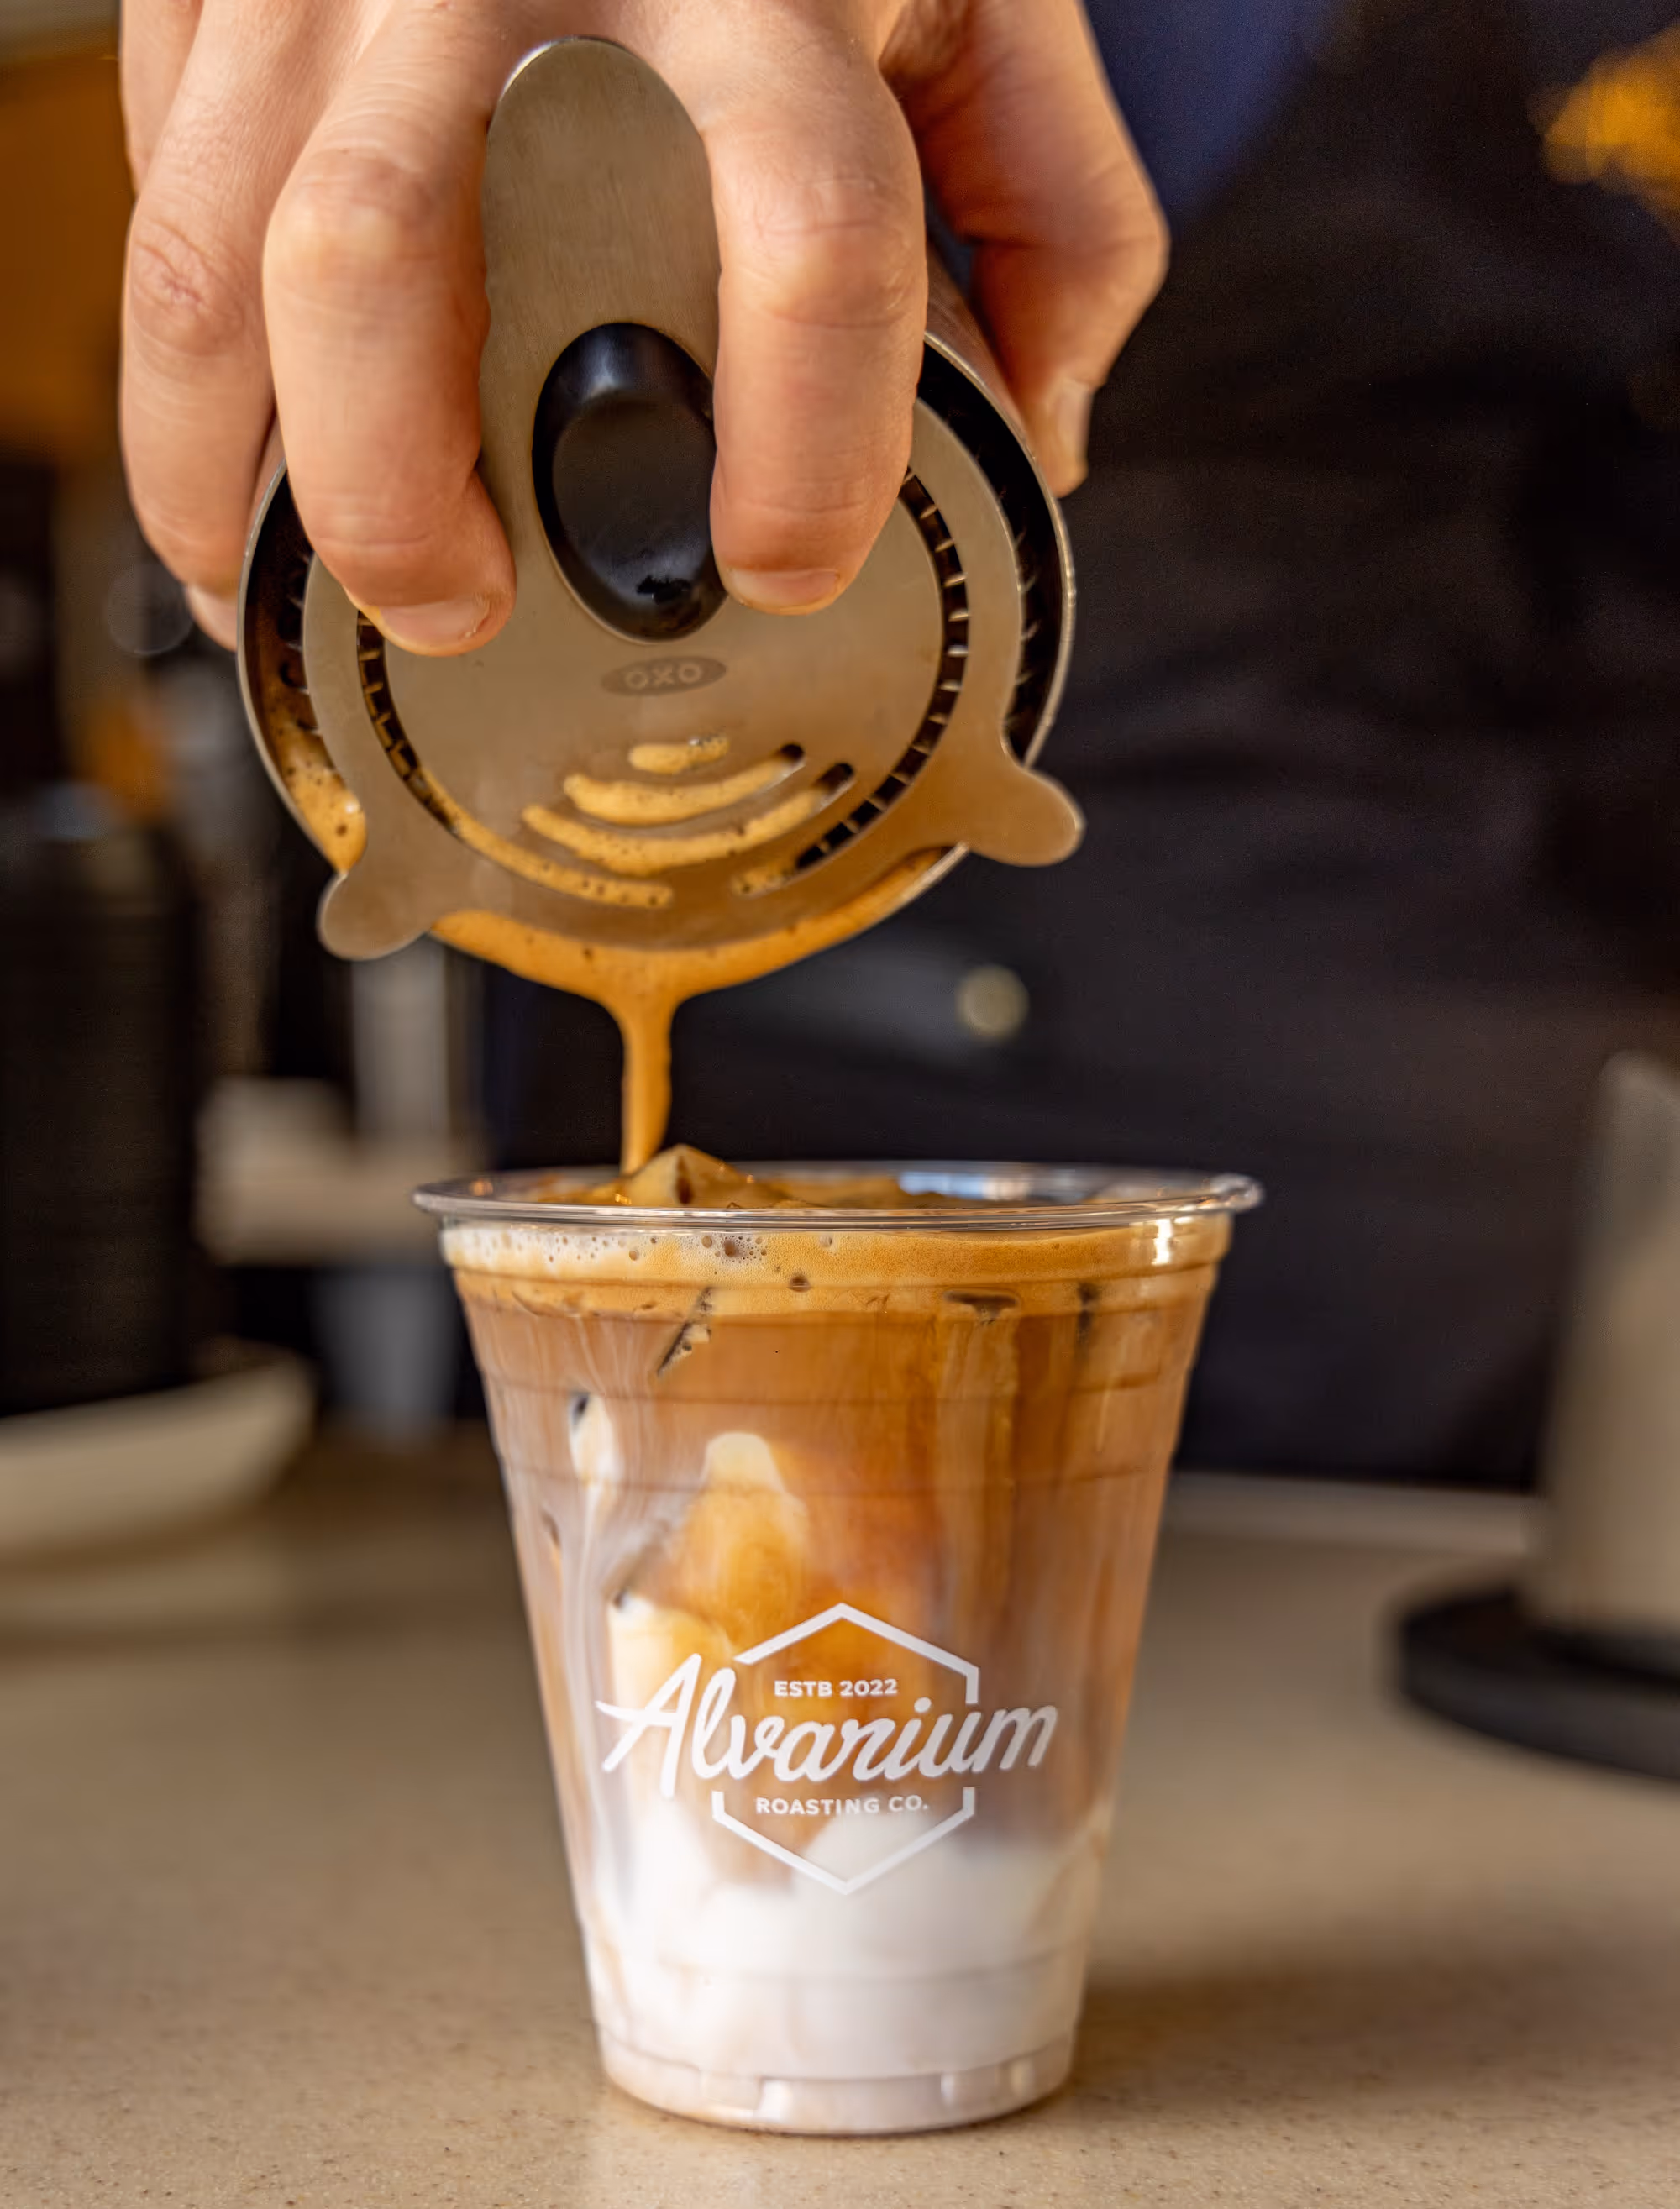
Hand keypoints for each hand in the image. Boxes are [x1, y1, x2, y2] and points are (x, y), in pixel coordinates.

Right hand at [120, 0, 1164, 653]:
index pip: (810, 242)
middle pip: (386, 260)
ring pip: (209, 251)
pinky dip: (179, 358)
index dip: (807, 447)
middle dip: (390, 495)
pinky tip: (242, 445)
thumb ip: (1058, 221)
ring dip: (218, 467)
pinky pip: (163, 194)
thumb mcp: (986, 10)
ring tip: (265, 594)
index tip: (778, 569)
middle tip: (456, 612)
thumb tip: (1038, 444)